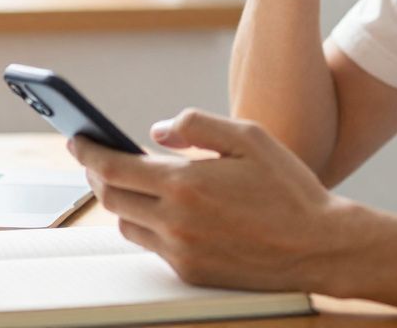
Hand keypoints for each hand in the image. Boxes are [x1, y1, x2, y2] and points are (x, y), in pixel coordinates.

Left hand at [67, 108, 355, 292]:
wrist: (320, 246)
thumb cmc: (288, 188)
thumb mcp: (248, 137)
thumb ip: (197, 125)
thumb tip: (157, 131)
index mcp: (186, 183)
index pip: (113, 167)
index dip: (87, 151)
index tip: (76, 138)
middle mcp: (176, 222)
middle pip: (111, 198)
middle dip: (97, 175)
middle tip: (96, 158)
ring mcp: (182, 251)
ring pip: (127, 225)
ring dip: (121, 202)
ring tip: (131, 182)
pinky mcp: (191, 271)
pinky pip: (153, 246)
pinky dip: (148, 225)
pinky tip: (162, 209)